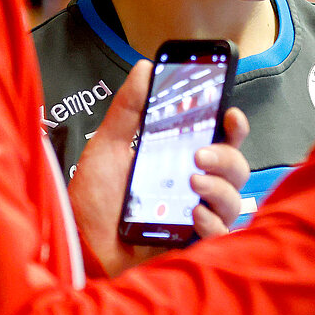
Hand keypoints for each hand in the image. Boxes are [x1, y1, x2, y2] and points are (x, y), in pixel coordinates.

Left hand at [67, 61, 250, 277]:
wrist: (78, 246)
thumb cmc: (92, 201)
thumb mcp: (108, 146)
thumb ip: (129, 108)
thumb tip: (145, 68)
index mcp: (179, 160)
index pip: (222, 140)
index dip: (234, 126)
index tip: (230, 115)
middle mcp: (194, 187)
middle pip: (236, 167)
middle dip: (226, 156)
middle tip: (198, 155)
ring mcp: (196, 217)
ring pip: (235, 199)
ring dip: (220, 188)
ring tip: (193, 185)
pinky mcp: (192, 246)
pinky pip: (223, 233)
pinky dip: (214, 222)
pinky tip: (195, 217)